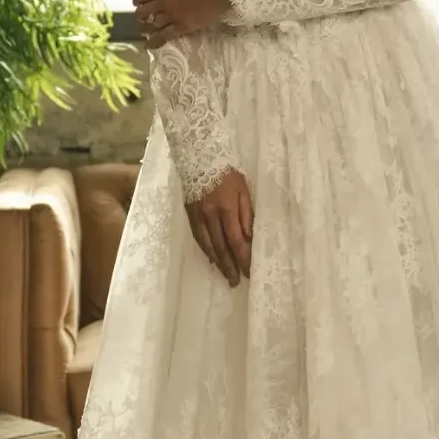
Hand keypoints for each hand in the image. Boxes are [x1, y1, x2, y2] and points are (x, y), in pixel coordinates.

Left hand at [135, 0, 228, 45]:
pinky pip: (165, 36)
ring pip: (152, 24)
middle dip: (140, 14)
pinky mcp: (182, 27)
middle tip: (141, 16)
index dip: (137, 0)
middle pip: (145, 11)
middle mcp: (163, 2)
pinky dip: (155, 41)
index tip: (138, 2)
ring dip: (146, 27)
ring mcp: (172, 16)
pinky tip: (148, 45)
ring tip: (145, 28)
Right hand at [186, 167, 252, 284]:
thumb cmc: (227, 173)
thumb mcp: (243, 190)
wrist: (200, 157)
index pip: (236, 240)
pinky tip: (212, 259)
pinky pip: (198, 238)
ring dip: (218, 262)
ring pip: (208, 245)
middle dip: (230, 266)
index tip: (249, 271)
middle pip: (221, 247)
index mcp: (227, 209)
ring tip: (226, 275)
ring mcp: (198, 217)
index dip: (243, 258)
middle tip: (236, 281)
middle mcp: (211, 216)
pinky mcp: (190, 215)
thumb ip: (246, 214)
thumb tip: (249, 237)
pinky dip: (206, 251)